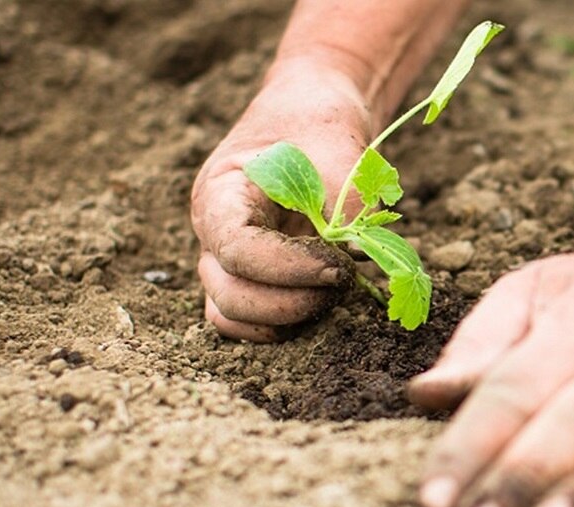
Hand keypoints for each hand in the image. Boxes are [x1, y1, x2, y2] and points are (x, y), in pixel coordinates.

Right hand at [191, 59, 370, 341]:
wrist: (310, 115)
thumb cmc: (320, 128)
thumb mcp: (341, 156)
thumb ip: (349, 210)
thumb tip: (362, 263)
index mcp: (220, 193)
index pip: (237, 250)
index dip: (290, 269)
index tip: (340, 267)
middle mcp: (210, 232)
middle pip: (229, 295)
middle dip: (293, 301)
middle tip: (344, 280)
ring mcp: (223, 258)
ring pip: (231, 315)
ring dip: (286, 317)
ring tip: (334, 289)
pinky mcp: (246, 276)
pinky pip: (246, 319)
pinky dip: (281, 324)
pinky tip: (322, 300)